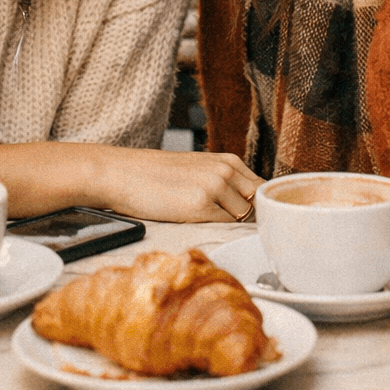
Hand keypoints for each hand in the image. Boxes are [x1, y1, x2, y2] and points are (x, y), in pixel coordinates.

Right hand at [96, 148, 261, 222]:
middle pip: (258, 205)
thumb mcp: (200, 169)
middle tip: (222, 222)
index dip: (260, 207)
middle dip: (248, 218)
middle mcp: (226, 170)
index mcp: (228, 160)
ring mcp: (215, 186)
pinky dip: (215, 228)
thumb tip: (252, 208)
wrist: (124, 173)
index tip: (250, 218)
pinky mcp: (200, 204)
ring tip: (202, 217)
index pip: (264, 189)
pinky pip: (224, 226)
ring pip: (242, 217)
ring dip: (228, 223)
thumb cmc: (159, 175)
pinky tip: (194, 219)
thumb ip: (227, 183)